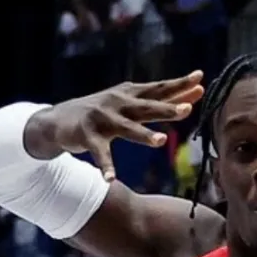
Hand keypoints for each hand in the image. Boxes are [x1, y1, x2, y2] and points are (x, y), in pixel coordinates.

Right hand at [27, 72, 203, 179]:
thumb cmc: (103, 112)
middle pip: (147, 107)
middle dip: (167, 108)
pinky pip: (100, 154)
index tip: (200, 78)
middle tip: (187, 110)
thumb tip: (192, 98)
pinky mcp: (87, 136)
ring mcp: (102, 119)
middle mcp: (119, 104)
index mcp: (131, 95)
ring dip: (144, 135)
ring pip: (127, 128)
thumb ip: (159, 103)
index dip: (179, 84)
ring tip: (161, 141)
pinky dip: (106, 167)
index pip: (159, 89)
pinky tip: (110, 179)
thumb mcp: (131, 105)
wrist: (57, 120)